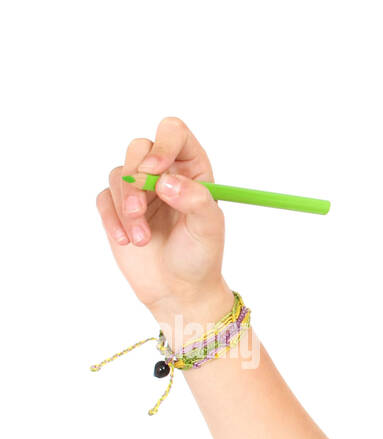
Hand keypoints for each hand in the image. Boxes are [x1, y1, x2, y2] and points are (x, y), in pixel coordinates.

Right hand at [96, 115, 230, 322]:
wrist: (179, 291)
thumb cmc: (201, 258)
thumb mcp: (208, 229)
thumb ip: (195, 199)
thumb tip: (165, 180)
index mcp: (193, 171)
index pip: (174, 134)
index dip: (163, 144)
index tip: (155, 170)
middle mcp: (164, 174)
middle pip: (139, 147)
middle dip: (136, 179)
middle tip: (140, 209)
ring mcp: (140, 190)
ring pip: (119, 174)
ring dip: (126, 207)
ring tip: (141, 238)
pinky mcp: (117, 208)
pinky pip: (104, 198)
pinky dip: (111, 219)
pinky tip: (127, 241)